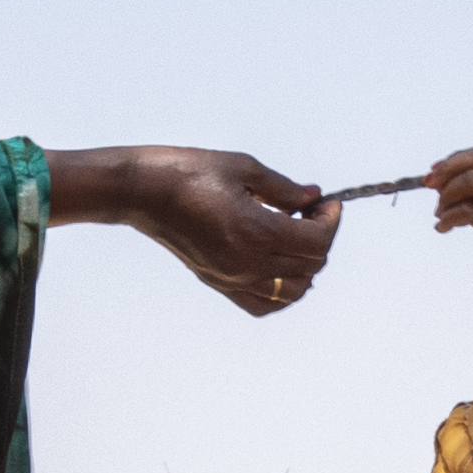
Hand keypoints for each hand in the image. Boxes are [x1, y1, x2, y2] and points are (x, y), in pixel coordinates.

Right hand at [49, 147, 340, 315]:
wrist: (141, 191)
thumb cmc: (187, 171)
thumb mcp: (243, 168)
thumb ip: (283, 188)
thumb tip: (312, 196)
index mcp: (256, 231)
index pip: (317, 241)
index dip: (331, 221)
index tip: (327, 203)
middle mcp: (247, 263)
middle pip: (311, 266)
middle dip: (322, 237)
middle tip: (313, 212)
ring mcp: (232, 278)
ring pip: (292, 292)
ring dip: (307, 266)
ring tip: (297, 236)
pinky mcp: (218, 283)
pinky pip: (263, 304)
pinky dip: (282, 291)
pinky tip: (278, 264)